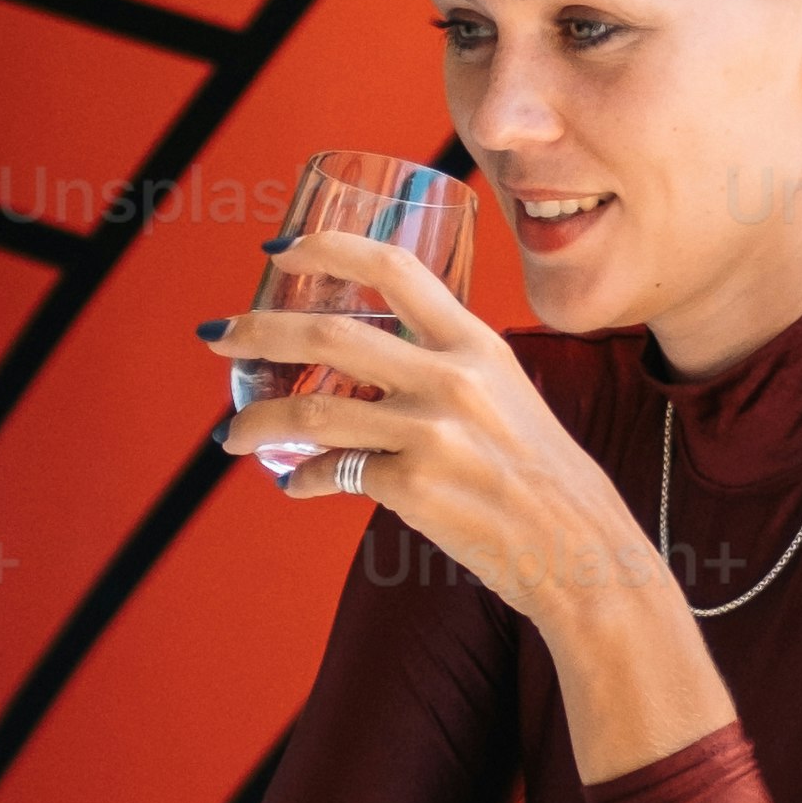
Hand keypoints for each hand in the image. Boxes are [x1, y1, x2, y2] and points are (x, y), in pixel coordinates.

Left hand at [206, 233, 729, 777]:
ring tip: (231, 434)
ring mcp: (431, 434)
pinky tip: (296, 485)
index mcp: (477, 344)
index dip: (327, 249)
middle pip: (327, 335)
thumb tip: (372, 368)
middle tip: (218, 335)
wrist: (584, 553)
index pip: (393, 268)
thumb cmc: (544, 478)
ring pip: (312, 413)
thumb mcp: (508, 396)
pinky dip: (304, 480)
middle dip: (257, 331)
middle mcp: (451, 378)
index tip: (279, 252)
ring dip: (256, 420)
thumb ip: (448, 370)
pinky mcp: (415, 489)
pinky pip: (334, 475)